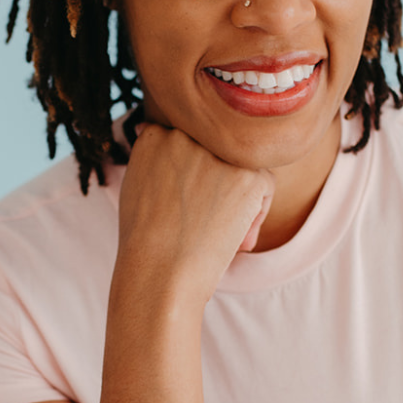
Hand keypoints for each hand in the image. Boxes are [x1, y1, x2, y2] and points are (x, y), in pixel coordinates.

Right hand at [116, 122, 274, 304]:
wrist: (159, 273)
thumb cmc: (145, 243)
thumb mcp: (137, 185)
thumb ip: (154, 156)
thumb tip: (153, 129)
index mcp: (157, 135)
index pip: (193, 142)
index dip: (195, 176)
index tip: (185, 205)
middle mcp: (186, 135)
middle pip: (220, 153)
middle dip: (218, 184)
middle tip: (200, 221)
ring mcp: (217, 153)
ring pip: (243, 167)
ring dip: (238, 197)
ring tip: (217, 230)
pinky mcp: (247, 174)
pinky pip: (265, 185)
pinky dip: (256, 214)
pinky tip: (234, 237)